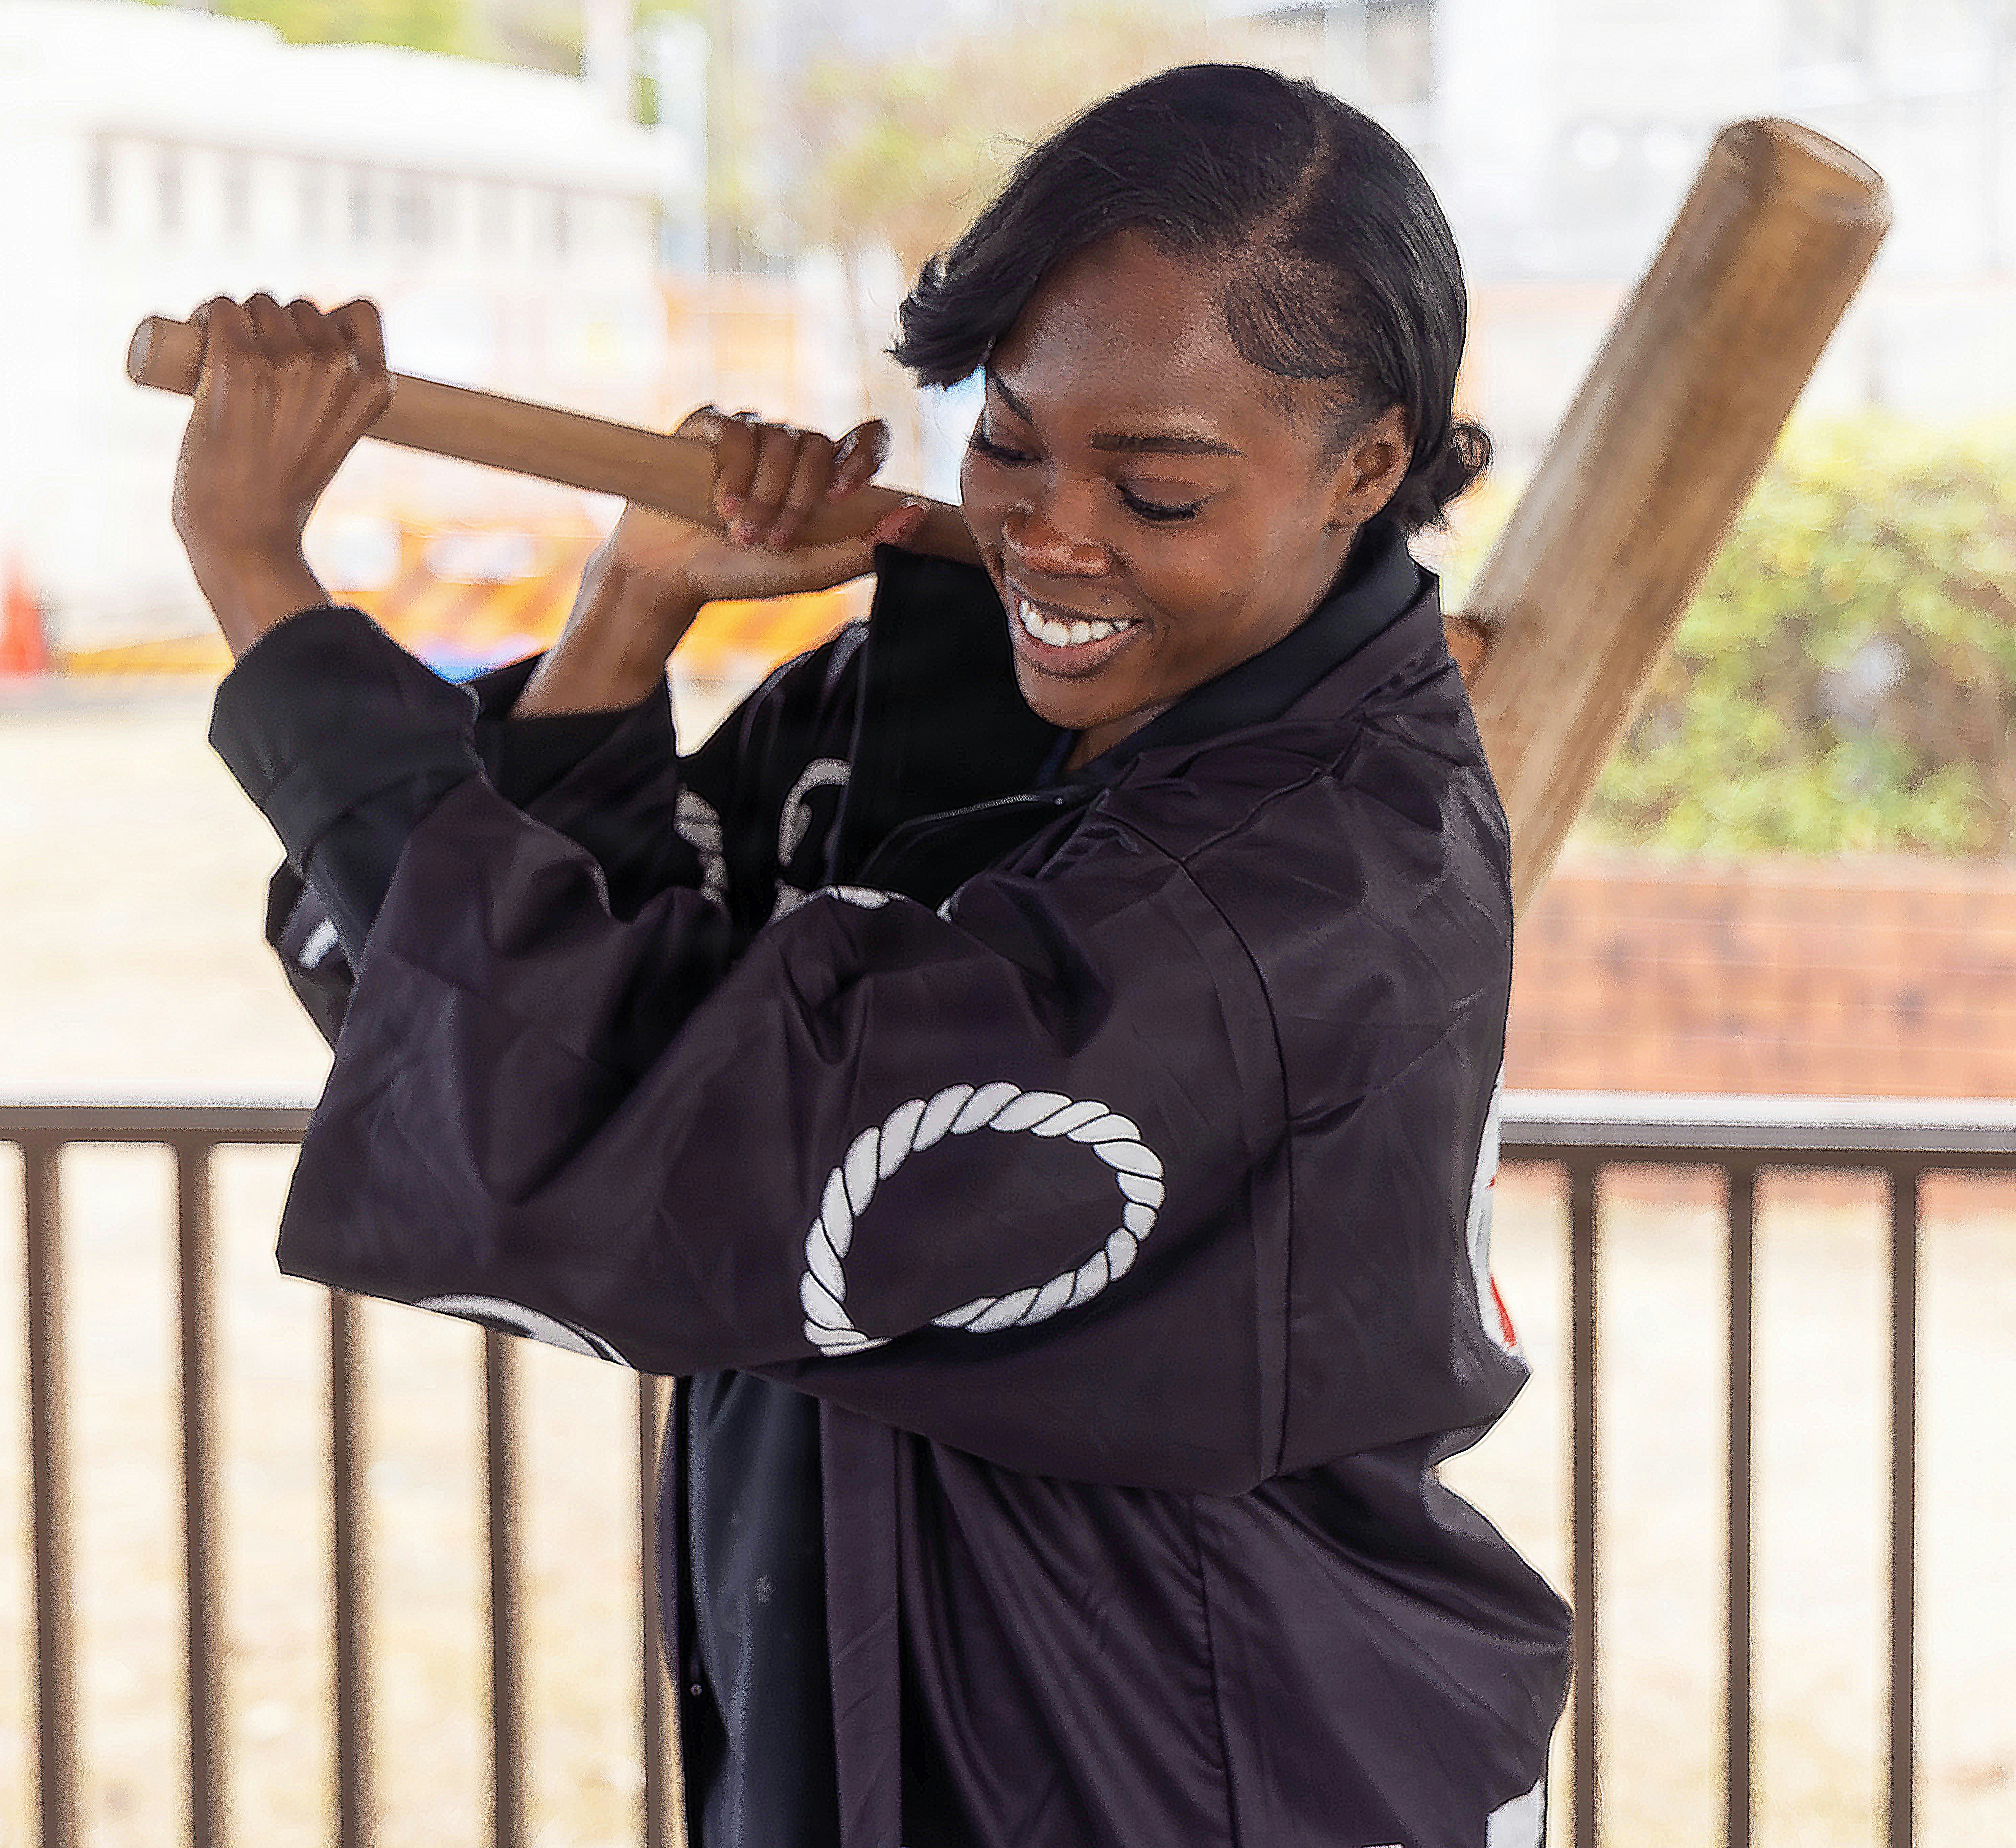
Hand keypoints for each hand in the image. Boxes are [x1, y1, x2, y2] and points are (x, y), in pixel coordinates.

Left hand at [171, 294, 392, 656]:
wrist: (247, 535)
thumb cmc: (284, 491)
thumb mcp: (334, 435)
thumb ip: (334, 389)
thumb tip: (304, 334)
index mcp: (373, 387)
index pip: (362, 311)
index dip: (327, 320)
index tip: (302, 347)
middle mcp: (337, 369)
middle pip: (300, 305)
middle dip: (273, 326)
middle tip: (251, 365)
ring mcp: (289, 364)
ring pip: (258, 303)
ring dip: (237, 322)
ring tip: (223, 362)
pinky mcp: (239, 365)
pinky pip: (222, 307)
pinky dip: (208, 316)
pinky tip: (202, 336)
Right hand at [515, 409, 925, 716]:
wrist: (674, 575)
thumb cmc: (744, 574)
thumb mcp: (811, 571)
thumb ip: (865, 548)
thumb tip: (917, 513)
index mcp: (823, 476)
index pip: (865, 439)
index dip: (861, 458)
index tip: (841, 497)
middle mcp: (792, 448)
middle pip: (817, 444)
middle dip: (796, 499)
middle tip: (771, 539)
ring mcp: (751, 433)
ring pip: (779, 438)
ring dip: (762, 495)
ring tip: (739, 531)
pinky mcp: (710, 426)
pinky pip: (736, 429)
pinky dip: (733, 473)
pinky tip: (719, 503)